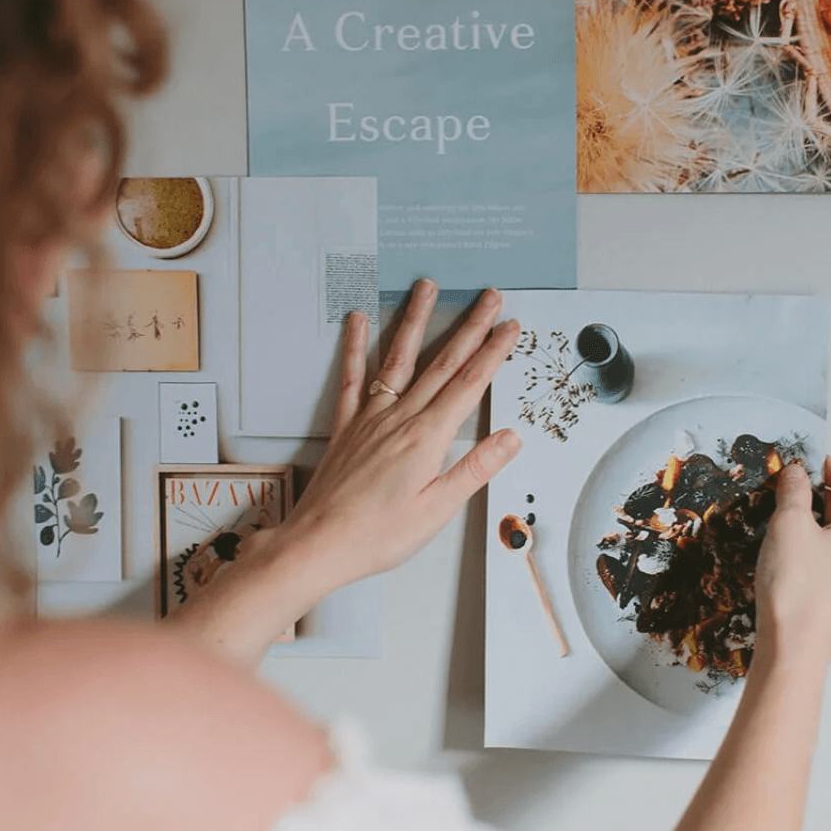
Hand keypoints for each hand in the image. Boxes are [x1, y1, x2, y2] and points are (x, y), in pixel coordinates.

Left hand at [279, 279, 521, 595]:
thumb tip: (510, 438)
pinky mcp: (346, 426)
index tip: (510, 328)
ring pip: (399, 358)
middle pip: (442, 363)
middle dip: (469, 327)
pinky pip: (352, 377)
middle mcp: (400, 418)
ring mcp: (370, 418)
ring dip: (415, 321)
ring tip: (426, 288)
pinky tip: (356, 321)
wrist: (319, 543)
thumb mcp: (438, 509)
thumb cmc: (377, 535)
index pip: (469, 385)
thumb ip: (475, 468)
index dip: (493, 353)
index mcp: (427, 438)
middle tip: (489, 298)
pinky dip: (354, 346)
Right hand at [752, 457, 830, 673]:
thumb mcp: (789, 525)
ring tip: (789, 519)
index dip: (826, 465)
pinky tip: (796, 552)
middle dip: (823, 494)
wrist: (795, 649)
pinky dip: (824, 548)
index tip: (802, 461)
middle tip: (790, 488)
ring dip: (822, 522)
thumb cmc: (797, 588)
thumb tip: (796, 474)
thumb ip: (794, 491)